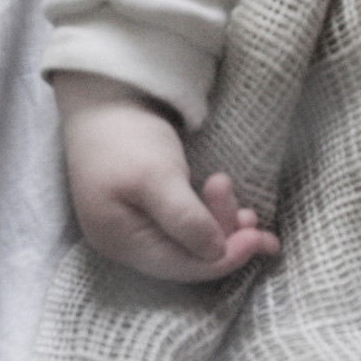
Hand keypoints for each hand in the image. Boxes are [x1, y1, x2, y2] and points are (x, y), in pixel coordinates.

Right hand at [54, 72, 279, 281]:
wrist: (102, 93)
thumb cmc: (124, 135)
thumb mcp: (157, 176)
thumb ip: (186, 220)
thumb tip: (217, 254)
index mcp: (120, 242)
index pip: (181, 267)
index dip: (224, 258)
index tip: (258, 239)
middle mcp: (124, 243)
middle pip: (186, 257)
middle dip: (223, 236)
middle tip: (252, 213)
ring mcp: (133, 226)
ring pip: (188, 241)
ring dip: (219, 223)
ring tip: (239, 199)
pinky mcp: (145, 207)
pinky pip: (184, 225)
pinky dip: (208, 215)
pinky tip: (222, 198)